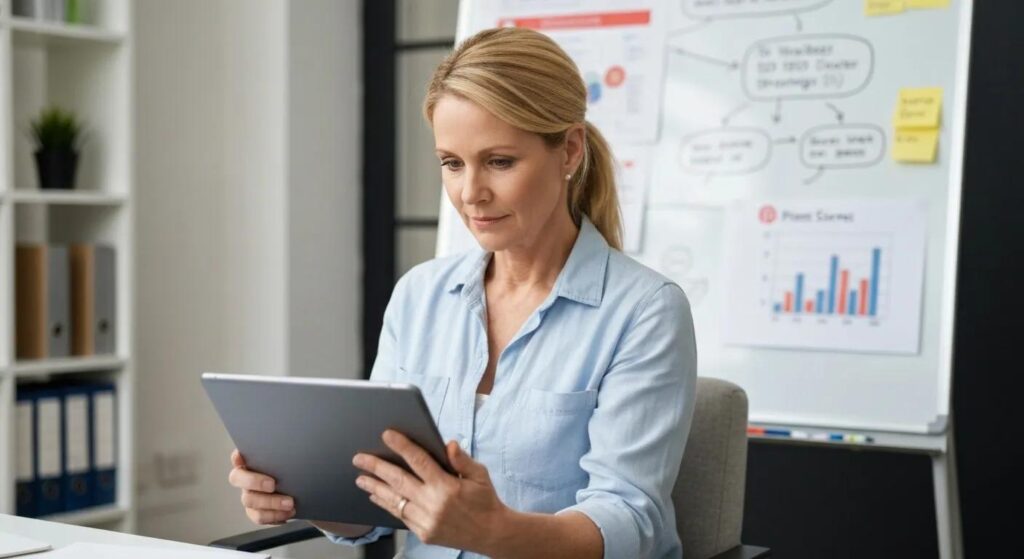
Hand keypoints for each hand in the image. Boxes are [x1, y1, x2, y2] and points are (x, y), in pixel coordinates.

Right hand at [228, 449, 295, 524]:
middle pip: (237, 478)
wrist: (304, 494)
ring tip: (290, 504)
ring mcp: (249, 496)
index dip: (237, 456)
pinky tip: (288, 513)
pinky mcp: (255, 512)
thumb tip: (299, 444)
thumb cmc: (296, 473)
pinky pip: (259, 516)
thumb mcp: (292, 462)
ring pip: (250, 500)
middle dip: (255, 481)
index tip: (241, 455)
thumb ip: (286, 456)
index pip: (238, 456)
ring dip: (271, 503)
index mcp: (252, 462)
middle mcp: (246, 478)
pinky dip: (275, 516)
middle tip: (273, 484)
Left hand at [353, 430, 509, 551]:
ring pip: (395, 501)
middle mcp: (433, 504)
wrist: (492, 534)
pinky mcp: (424, 533)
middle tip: (359, 458)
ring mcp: (427, 521)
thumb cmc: (485, 500)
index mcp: (447, 486)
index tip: (387, 435)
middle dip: (376, 467)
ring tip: (360, 479)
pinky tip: (378, 497)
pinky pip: (401, 516)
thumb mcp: (480, 475)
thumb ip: (462, 459)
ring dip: (375, 488)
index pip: (419, 461)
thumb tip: (448, 444)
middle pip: (398, 481)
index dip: (402, 446)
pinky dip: (387, 505)